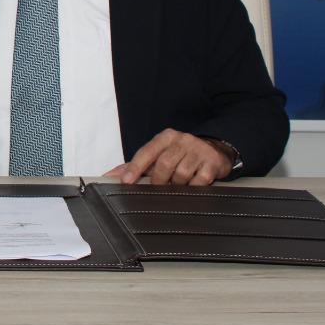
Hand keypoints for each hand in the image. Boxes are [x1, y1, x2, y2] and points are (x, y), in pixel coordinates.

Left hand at [104, 128, 232, 186]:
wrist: (215, 149)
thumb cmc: (180, 154)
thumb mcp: (158, 155)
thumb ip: (134, 166)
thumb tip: (109, 176)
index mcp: (165, 137)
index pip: (146, 152)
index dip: (135, 167)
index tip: (126, 181)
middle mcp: (182, 140)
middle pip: (164, 164)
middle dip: (158, 180)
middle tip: (159, 187)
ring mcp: (198, 150)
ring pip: (181, 174)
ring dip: (177, 185)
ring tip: (178, 184)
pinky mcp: (212, 162)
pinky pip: (199, 181)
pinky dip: (193, 187)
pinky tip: (193, 184)